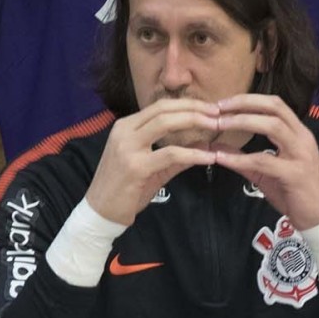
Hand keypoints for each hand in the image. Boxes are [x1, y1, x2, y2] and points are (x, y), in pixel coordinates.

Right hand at [86, 98, 219, 227]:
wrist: (100, 213)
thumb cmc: (124, 191)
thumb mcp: (152, 168)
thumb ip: (176, 156)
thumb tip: (204, 144)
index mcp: (126, 127)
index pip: (160, 106)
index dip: (187, 104)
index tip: (209, 108)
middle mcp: (125, 131)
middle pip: (164, 108)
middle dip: (194, 108)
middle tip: (218, 113)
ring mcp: (128, 147)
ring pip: (165, 123)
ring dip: (194, 121)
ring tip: (216, 126)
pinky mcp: (135, 166)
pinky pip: (170, 154)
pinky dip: (192, 153)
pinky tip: (208, 157)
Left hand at [211, 94, 318, 230]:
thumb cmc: (296, 194)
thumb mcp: (267, 173)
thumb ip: (245, 159)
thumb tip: (219, 148)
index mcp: (298, 134)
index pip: (275, 105)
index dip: (249, 99)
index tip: (225, 102)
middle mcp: (302, 138)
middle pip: (274, 107)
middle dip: (245, 103)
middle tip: (219, 107)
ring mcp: (301, 155)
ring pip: (273, 126)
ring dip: (243, 121)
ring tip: (220, 124)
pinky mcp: (295, 174)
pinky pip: (264, 161)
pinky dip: (241, 158)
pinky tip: (222, 158)